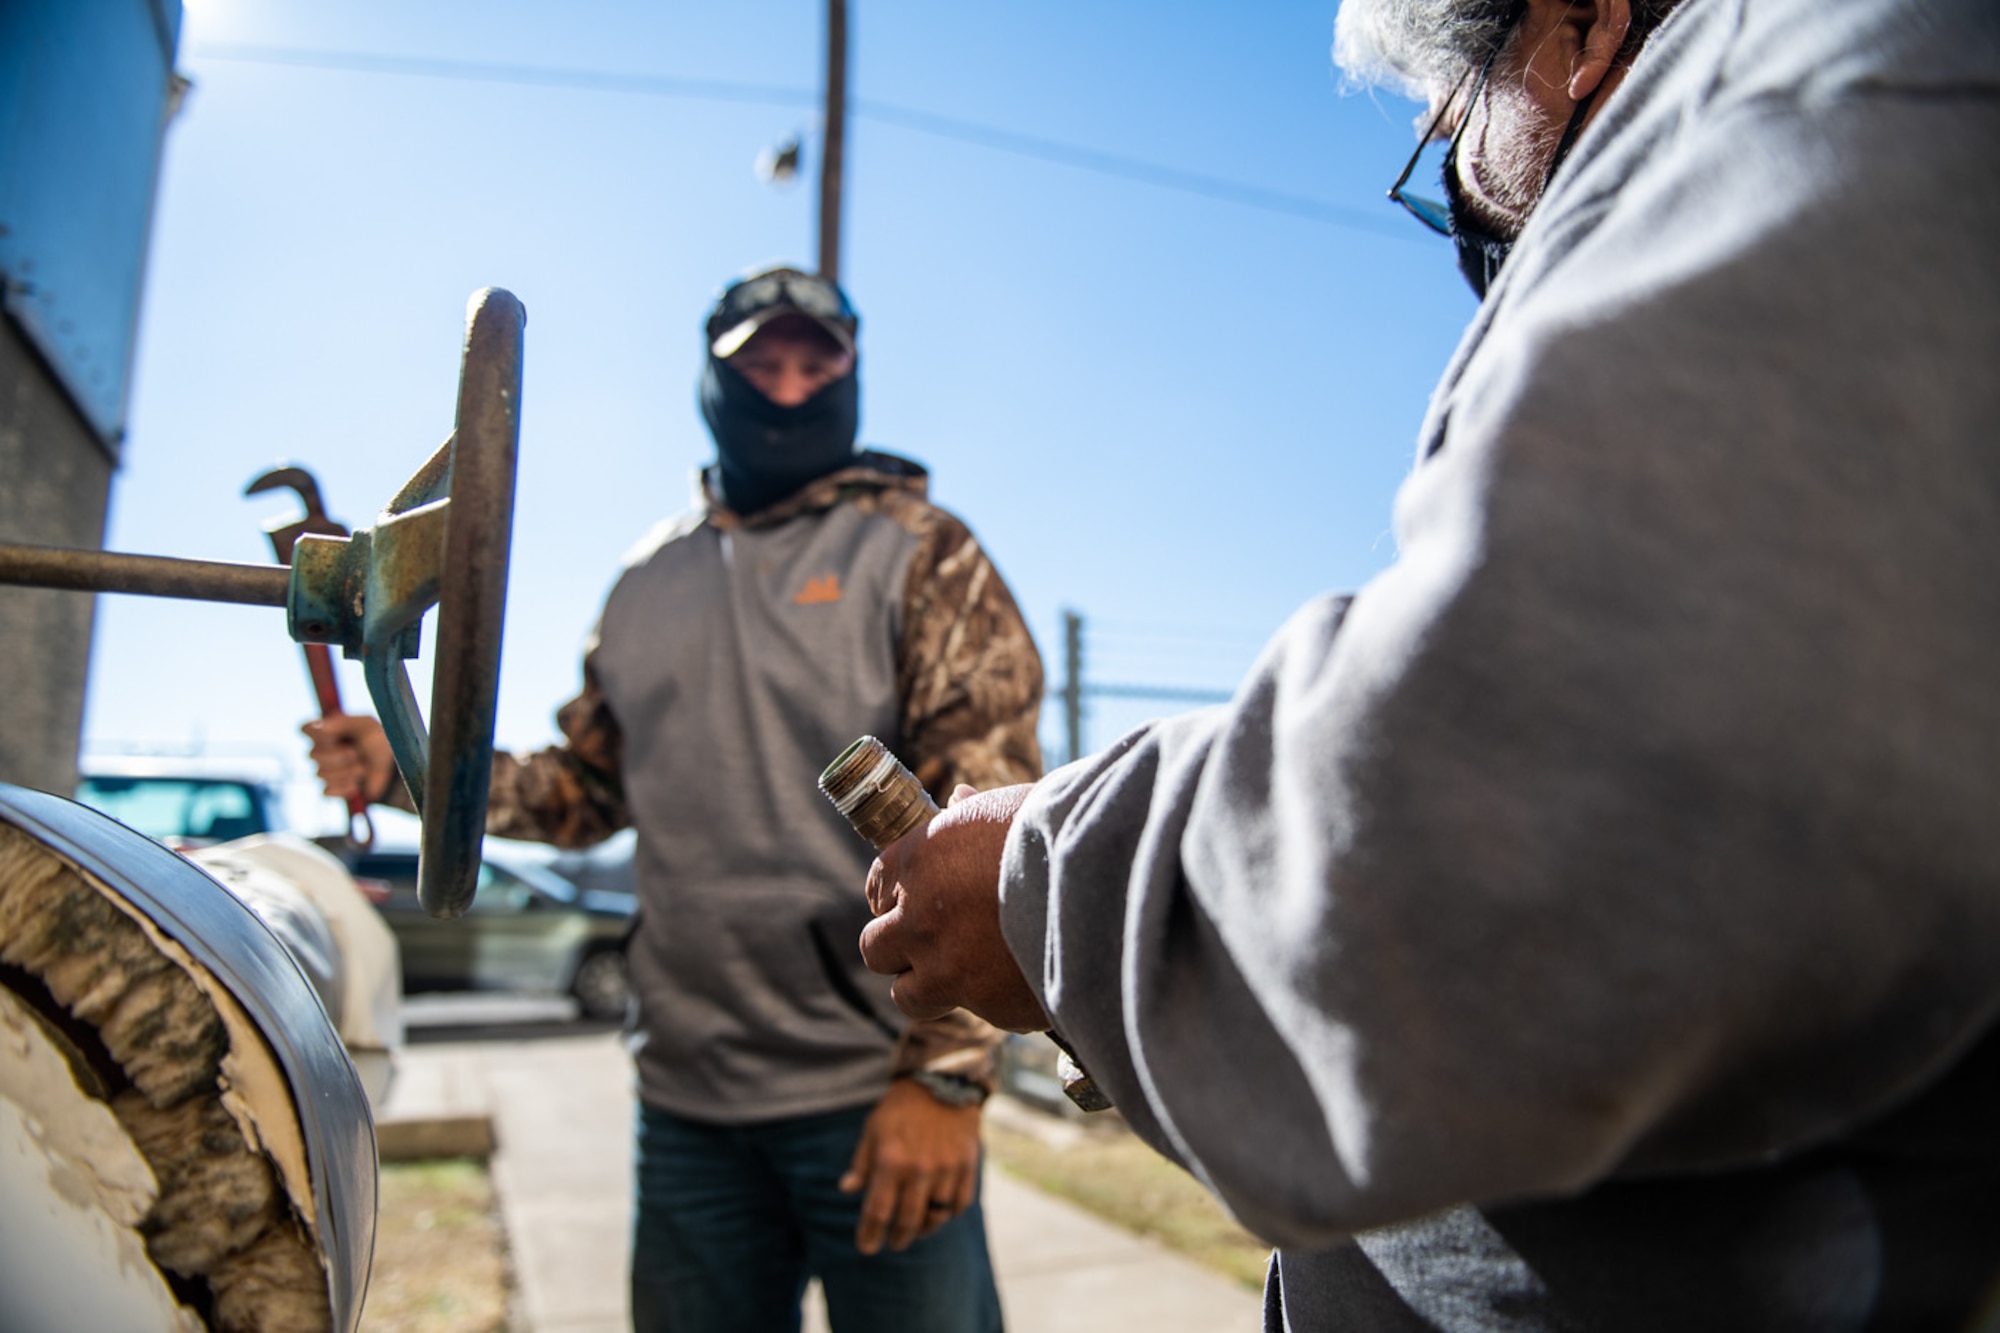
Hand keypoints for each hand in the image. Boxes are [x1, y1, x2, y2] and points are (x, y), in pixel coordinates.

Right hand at [301, 712, 394, 803]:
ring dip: (346, 772)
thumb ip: (343, 723)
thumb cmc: (379, 741)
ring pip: (320, 774)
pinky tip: (357, 782)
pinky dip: (344, 787)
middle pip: (313, 754)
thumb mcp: (367, 725)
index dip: (317, 734)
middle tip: (355, 753)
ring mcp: (325, 769)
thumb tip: (318, 725)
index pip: (306, 729)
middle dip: (338, 756)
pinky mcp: (332, 787)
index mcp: (328, 729)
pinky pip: (327, 790)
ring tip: (362, 768)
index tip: (332, 736)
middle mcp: (322, 748)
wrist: (393, 768)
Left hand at [840, 1077, 982, 1254]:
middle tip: (892, 1242)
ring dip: (924, 1229)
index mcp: (891, 1161)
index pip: (877, 1212)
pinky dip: (949, 1214)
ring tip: (916, 1229)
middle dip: (897, 1238)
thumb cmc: (901, 1107)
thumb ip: (861, 1163)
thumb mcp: (873, 1130)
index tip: (866, 1247)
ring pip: (936, 1217)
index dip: (870, 1235)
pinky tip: (939, 1212)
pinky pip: (959, 1204)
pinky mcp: (967, 1166)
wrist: (943, 1081)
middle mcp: (919, 1169)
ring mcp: (946, 1169)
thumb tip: (847, 1189)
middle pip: (908, 1222)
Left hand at [859, 783, 1048, 1032]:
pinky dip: (999, 998)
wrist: (1109, 876)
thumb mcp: (1008, 805)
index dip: (898, 896)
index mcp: (919, 859)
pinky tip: (1030, 975)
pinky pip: (980, 1011)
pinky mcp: (991, 1008)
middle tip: (937, 940)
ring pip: (910, 995)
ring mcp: (950, 969)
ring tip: (972, 971)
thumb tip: (960, 800)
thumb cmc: (1061, 825)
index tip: (918, 899)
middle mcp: (921, 918)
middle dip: (902, 948)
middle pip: (876, 950)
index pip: (878, 887)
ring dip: (932, 985)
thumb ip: (974, 814)